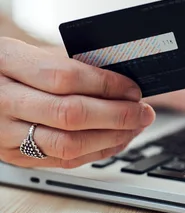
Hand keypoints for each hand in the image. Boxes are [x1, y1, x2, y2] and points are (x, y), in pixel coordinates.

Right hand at [0, 38, 154, 168]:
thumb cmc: (4, 67)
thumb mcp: (27, 52)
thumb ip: (66, 63)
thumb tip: (118, 80)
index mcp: (5, 63)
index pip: (64, 77)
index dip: (105, 85)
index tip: (131, 88)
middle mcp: (1, 100)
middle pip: (70, 115)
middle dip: (117, 115)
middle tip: (142, 111)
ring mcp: (5, 133)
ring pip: (68, 145)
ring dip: (111, 138)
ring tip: (134, 127)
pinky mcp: (13, 156)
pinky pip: (62, 160)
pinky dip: (96, 152)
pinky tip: (115, 141)